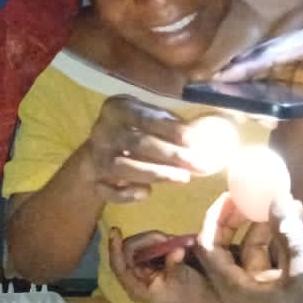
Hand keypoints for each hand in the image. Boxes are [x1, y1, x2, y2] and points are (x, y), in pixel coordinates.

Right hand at [81, 96, 203, 202]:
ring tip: (182, 178)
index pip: (141, 117)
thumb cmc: (136, 132)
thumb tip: (209, 130)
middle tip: (196, 164)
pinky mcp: (92, 179)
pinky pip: (106, 189)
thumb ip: (171, 123)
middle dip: (168, 154)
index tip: (192, 139)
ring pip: (121, 166)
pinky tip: (145, 193)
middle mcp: (101, 130)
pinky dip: (125, 194)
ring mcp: (95, 156)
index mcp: (117, 108)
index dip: (167, 128)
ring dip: (153, 173)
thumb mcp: (149, 119)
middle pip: (135, 142)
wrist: (100, 153)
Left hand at [107, 228, 234, 302]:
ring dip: (152, 239)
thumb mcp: (182, 278)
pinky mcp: (154, 261)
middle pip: (128, 251)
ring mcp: (144, 269)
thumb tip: (174, 249)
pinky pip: (149, 245)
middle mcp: (136, 278)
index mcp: (137, 287)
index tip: (116, 230)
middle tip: (164, 237)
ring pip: (138, 246)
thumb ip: (173, 263)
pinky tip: (169, 240)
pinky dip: (158, 240)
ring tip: (170, 239)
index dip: (114, 247)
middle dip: (144, 240)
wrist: (212, 298)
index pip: (118, 265)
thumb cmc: (194, 293)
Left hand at [193, 193, 302, 302]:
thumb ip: (288, 232)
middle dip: (235, 221)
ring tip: (277, 201)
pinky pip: (273, 263)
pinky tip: (295, 220)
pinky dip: (280, 242)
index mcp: (234, 290)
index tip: (229, 195)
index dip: (215, 219)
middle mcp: (241, 292)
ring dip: (263, 229)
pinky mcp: (283, 295)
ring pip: (253, 254)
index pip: (208, 248)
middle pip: (227, 250)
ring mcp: (263, 295)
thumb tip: (277, 197)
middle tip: (249, 195)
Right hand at [215, 24, 302, 130]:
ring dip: (246, 73)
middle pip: (263, 53)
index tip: (226, 74)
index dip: (249, 65)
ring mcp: (302, 48)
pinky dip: (258, 77)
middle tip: (213, 83)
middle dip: (239, 68)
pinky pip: (274, 66)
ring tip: (224, 88)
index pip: (274, 52)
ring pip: (266, 58)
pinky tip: (248, 91)